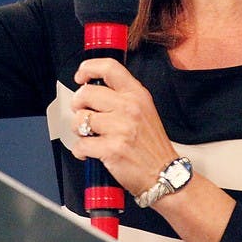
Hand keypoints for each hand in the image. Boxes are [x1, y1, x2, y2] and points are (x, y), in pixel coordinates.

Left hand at [70, 58, 178, 195]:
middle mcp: (129, 107)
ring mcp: (120, 128)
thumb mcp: (144, 109)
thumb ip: (122, 96)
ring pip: (80, 119)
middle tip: (83, 113)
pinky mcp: (112, 149)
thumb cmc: (152, 145)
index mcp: (137, 94)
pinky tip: (89, 151)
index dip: (88, 68)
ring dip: (79, 129)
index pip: (109, 67)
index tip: (81, 76)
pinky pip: (81, 144)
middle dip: (77, 104)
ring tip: (89, 135)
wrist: (164, 174)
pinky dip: (80, 150)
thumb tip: (92, 89)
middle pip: (86, 93)